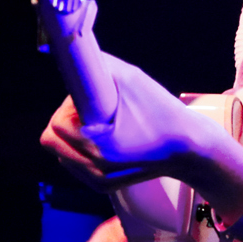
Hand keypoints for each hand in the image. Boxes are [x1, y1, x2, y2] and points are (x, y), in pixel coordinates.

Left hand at [39, 53, 242, 192]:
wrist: (190, 149)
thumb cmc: (163, 113)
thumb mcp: (133, 79)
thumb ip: (100, 65)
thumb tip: (77, 56)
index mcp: (100, 149)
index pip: (56, 125)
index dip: (70, 106)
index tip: (91, 98)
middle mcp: (96, 171)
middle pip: (52, 141)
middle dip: (69, 120)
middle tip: (97, 110)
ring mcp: (99, 181)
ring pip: (62, 152)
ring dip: (75, 135)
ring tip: (108, 124)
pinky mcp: (103, 185)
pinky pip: (76, 162)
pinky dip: (84, 147)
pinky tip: (110, 138)